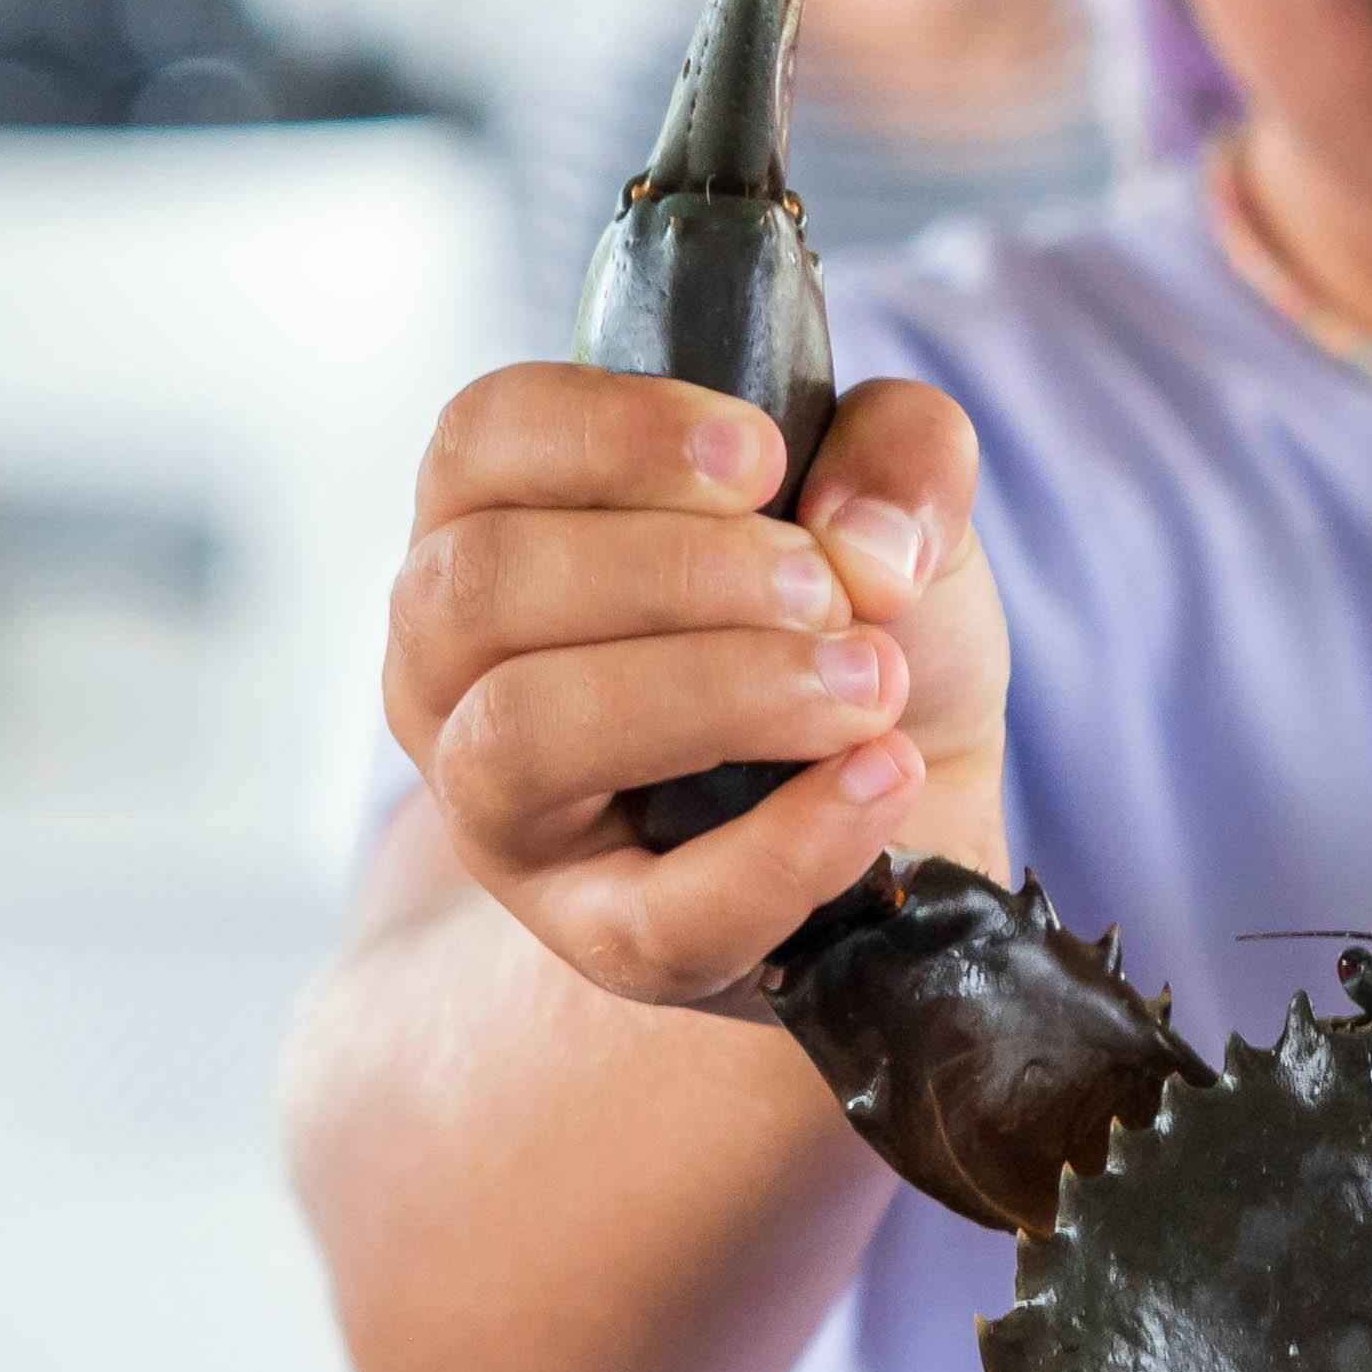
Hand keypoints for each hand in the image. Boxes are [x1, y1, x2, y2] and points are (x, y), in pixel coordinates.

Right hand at [383, 363, 1006, 1012]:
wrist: (917, 797)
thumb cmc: (852, 625)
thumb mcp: (893, 507)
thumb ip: (902, 453)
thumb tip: (861, 539)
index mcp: (496, 522)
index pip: (479, 440)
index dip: (609, 434)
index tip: (759, 454)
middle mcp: (454, 666)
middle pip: (483, 584)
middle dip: (679, 570)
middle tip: (831, 589)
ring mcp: (501, 812)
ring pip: (522, 735)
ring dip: (714, 693)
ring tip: (869, 683)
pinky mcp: (596, 937)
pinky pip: (653, 914)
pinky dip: (784, 846)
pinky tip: (882, 777)